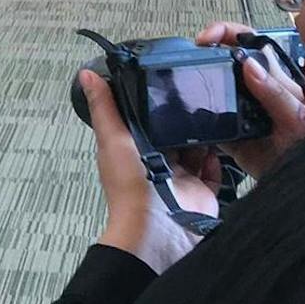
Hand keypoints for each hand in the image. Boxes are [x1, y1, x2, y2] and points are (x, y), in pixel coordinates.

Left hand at [78, 70, 216, 274]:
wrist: (159, 229)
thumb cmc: (130, 188)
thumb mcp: (113, 140)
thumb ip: (105, 107)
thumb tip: (86, 74)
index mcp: (133, 150)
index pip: (143, 120)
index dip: (152, 102)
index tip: (165, 79)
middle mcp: (157, 162)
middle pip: (173, 132)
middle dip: (183, 116)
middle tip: (197, 92)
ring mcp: (181, 177)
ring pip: (196, 148)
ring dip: (203, 133)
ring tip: (212, 111)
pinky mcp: (202, 190)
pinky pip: (213, 170)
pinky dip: (216, 159)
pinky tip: (218, 143)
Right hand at [194, 22, 304, 177]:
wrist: (303, 178)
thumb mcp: (296, 115)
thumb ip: (274, 92)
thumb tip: (249, 64)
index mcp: (272, 77)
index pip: (248, 43)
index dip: (226, 33)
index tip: (208, 37)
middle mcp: (253, 90)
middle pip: (223, 61)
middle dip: (203, 55)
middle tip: (188, 57)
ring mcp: (239, 111)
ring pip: (212, 89)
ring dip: (197, 85)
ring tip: (184, 86)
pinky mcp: (228, 134)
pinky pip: (206, 122)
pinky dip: (195, 120)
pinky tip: (188, 118)